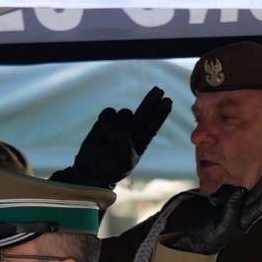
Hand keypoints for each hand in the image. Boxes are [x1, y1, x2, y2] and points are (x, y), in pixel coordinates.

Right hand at [51, 86, 172, 187]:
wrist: (93, 170)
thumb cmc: (112, 170)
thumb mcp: (124, 164)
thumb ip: (126, 149)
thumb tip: (123, 130)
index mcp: (141, 141)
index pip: (153, 125)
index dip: (161, 114)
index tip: (168, 102)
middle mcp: (132, 130)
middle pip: (144, 112)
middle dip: (151, 101)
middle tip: (159, 90)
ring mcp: (118, 124)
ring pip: (125, 113)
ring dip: (121, 122)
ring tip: (111, 139)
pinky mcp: (104, 122)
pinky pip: (109, 113)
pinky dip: (107, 120)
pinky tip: (104, 130)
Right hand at [170, 172, 261, 254]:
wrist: (198, 235)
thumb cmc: (214, 235)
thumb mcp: (224, 225)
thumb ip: (232, 208)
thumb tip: (239, 190)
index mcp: (246, 221)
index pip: (259, 208)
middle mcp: (242, 211)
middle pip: (254, 195)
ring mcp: (234, 203)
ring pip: (235, 189)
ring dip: (225, 193)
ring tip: (214, 202)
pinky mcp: (224, 198)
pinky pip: (225, 189)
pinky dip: (219, 193)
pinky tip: (213, 201)